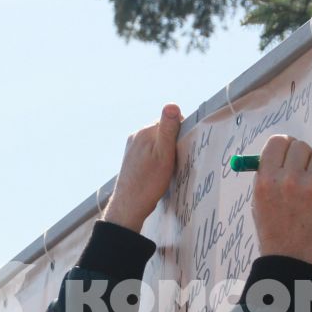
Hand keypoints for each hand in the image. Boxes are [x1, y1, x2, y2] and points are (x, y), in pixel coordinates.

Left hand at [102, 104, 182, 230]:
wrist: (129, 205)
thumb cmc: (149, 182)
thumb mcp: (164, 155)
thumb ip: (168, 130)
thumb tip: (172, 105)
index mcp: (145, 132)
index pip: (171, 121)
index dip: (181, 134)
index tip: (183, 150)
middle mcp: (136, 136)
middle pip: (163, 132)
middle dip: (173, 143)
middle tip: (176, 162)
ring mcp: (132, 147)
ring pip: (157, 143)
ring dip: (165, 152)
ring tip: (167, 169)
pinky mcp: (131, 158)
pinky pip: (150, 152)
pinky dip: (157, 159)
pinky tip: (157, 172)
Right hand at [251, 135, 311, 269]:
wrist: (294, 264)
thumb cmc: (276, 235)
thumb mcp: (259, 204)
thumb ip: (269, 176)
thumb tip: (282, 151)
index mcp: (266, 179)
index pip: (278, 142)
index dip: (286, 146)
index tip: (290, 154)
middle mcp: (288, 179)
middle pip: (301, 146)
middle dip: (304, 158)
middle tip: (305, 174)